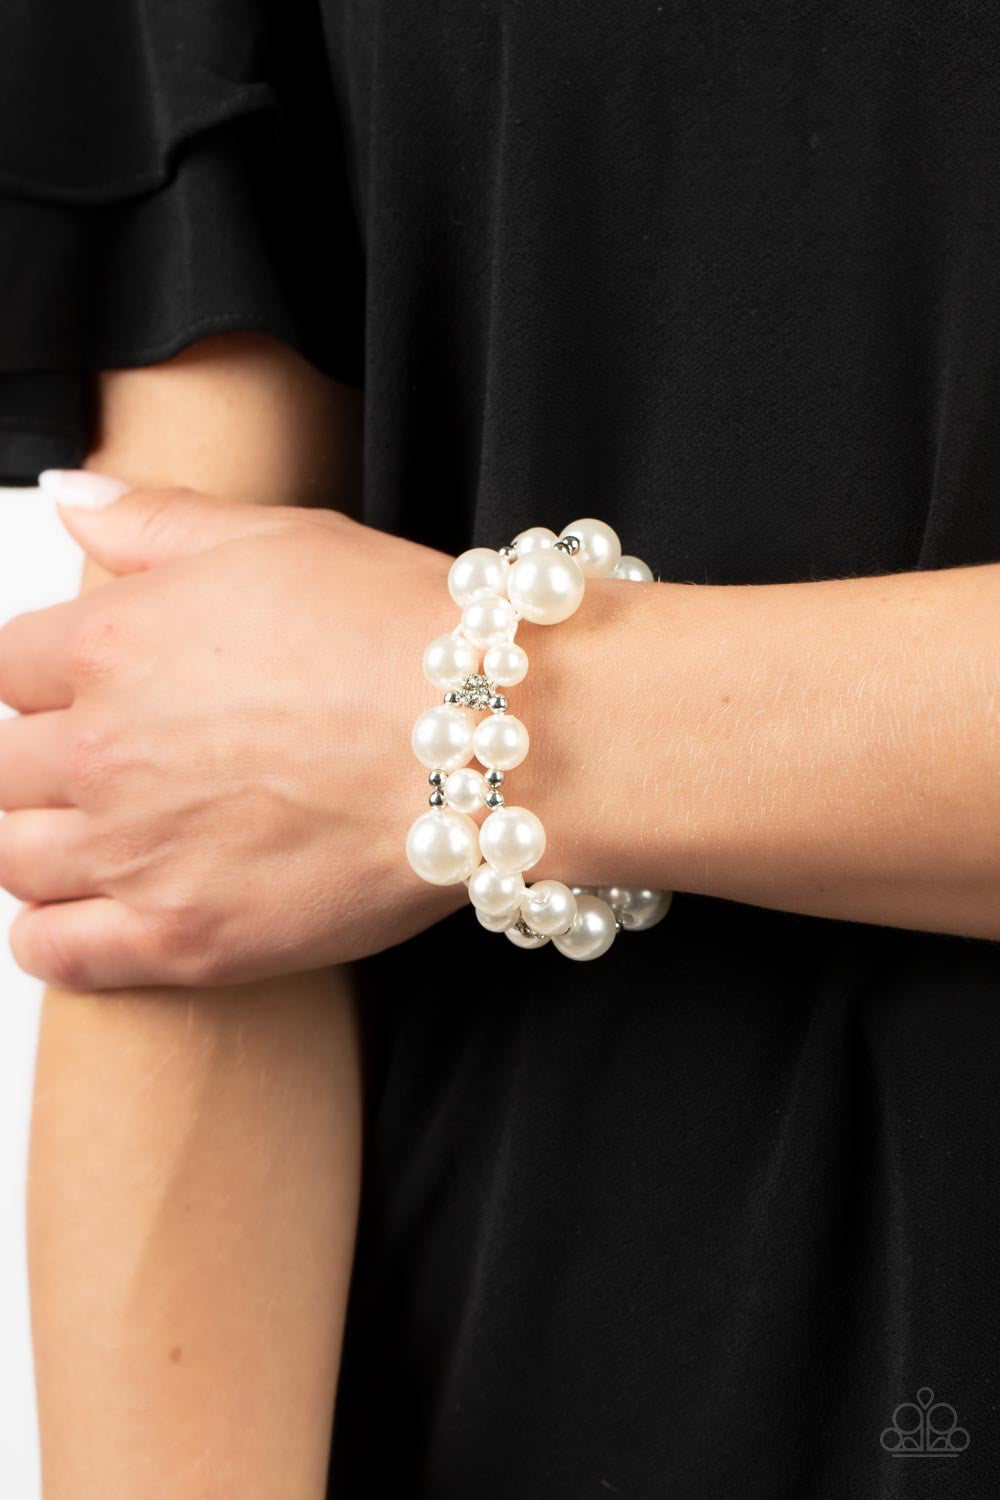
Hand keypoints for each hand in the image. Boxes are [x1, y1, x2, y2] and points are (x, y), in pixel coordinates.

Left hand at [0, 488, 473, 988]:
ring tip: (100, 834)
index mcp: (110, 645)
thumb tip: (71, 494)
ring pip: (13, 859)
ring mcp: (136, 855)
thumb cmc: (400, 634)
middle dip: (38, 760)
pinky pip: (55, 955)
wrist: (496, 739)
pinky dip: (48, 939)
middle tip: (106, 762)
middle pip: (0, 766)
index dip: (40, 677)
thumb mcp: (274, 538)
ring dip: (39, 843)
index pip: (4, 665)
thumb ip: (154, 522)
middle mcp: (101, 751)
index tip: (76, 690)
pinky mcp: (184, 940)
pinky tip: (83, 914)